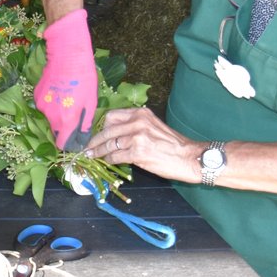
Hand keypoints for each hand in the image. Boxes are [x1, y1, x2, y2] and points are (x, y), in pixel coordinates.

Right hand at [33, 8, 97, 153]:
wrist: (67, 55)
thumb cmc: (84, 78)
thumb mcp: (91, 103)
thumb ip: (85, 124)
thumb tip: (82, 139)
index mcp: (66, 120)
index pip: (62, 144)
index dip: (69, 145)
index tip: (75, 140)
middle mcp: (50, 116)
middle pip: (56, 131)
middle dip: (65, 129)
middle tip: (76, 116)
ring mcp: (40, 105)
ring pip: (49, 118)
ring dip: (58, 115)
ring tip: (69, 100)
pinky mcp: (36, 95)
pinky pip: (45, 106)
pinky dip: (52, 104)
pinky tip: (60, 92)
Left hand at [84, 107, 200, 184]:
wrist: (190, 157)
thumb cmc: (173, 145)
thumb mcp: (153, 127)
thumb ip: (134, 126)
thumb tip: (113, 134)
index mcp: (140, 114)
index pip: (111, 116)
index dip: (100, 127)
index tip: (94, 134)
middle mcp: (138, 122)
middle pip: (106, 131)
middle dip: (93, 141)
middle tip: (86, 148)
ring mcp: (137, 137)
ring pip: (108, 144)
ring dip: (98, 152)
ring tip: (92, 156)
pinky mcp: (138, 152)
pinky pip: (115, 156)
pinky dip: (109, 160)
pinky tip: (107, 162)